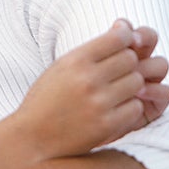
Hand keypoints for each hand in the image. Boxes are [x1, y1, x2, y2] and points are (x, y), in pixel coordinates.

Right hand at [14, 20, 168, 158]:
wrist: (30, 140)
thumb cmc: (45, 101)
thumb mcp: (60, 68)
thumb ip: (90, 50)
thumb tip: (125, 28)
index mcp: (75, 61)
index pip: (118, 38)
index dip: (126, 40)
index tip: (123, 47)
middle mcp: (88, 79)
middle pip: (131, 59)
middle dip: (128, 66)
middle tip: (118, 75)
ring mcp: (98, 103)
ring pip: (137, 82)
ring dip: (131, 87)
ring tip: (116, 93)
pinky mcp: (106, 125)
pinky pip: (135, 108)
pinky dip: (129, 108)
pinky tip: (115, 110)